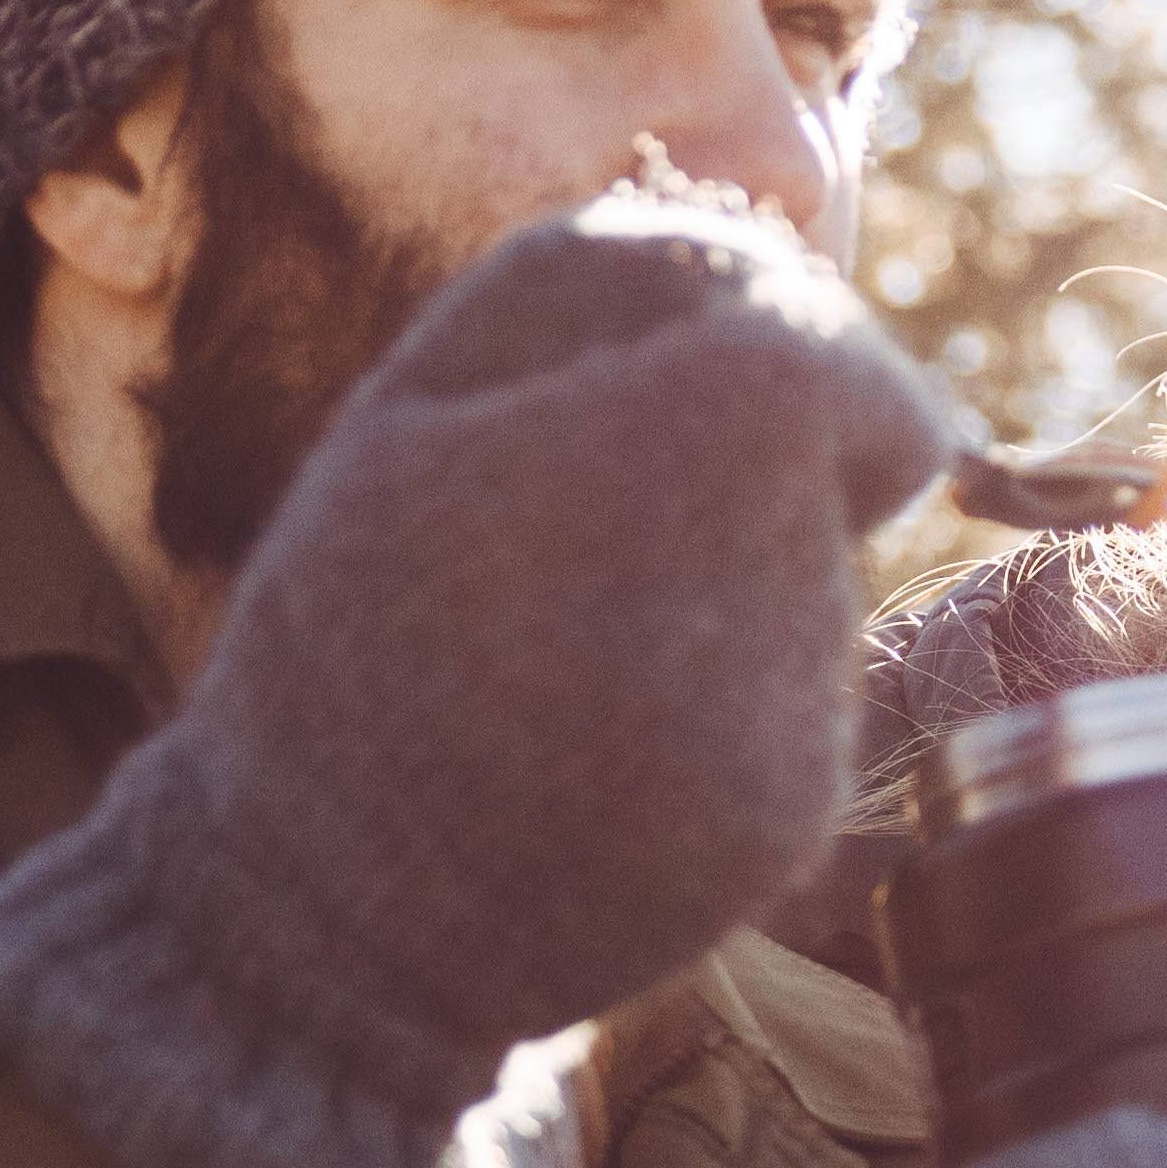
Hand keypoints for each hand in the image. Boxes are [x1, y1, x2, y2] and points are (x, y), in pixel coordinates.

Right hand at [0, 182, 952, 1167]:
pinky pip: (791, 702)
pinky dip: (710, 698)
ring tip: (552, 643)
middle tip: (575, 526)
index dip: (783, 360)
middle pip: (837, 482)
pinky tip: (581, 731)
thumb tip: (768, 258)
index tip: (685, 388)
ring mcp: (801, 725)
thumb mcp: (428, 392)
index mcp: (700, 454)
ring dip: (717, 583)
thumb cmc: (354, 614)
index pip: (850, 376)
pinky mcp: (790, 825)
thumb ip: (606, 279)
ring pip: (814, 588)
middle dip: (737, 474)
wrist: (316, 909)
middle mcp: (785, 596)